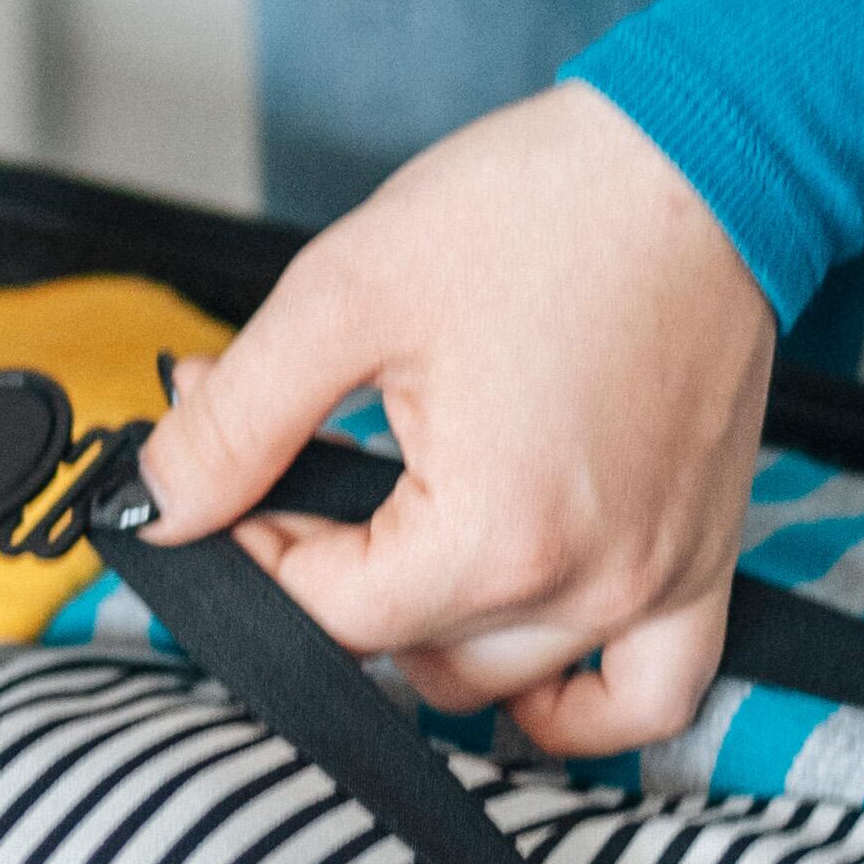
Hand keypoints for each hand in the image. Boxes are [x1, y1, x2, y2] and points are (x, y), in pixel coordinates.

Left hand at [134, 82, 777, 757]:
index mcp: (490, 534)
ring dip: (425, 630)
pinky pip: (645, 699)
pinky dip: (575, 705)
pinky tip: (519, 664)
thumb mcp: (344, 296)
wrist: (696, 158)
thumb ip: (237, 422)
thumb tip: (161, 505)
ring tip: (399, 525)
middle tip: (308, 467)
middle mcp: (581, 584)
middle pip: (403, 653)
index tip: (244, 476)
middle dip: (329, 571)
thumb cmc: (540, 208)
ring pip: (498, 684)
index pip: (325, 614)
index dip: (257, 549)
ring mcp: (652, 585)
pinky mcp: (702, 561)